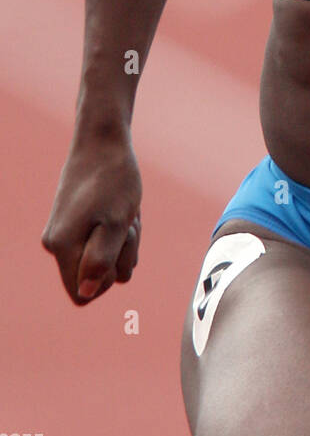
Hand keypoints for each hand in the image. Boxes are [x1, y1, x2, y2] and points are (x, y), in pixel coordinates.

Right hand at [42, 131, 141, 304]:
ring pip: (106, 260)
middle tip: (125, 222)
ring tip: (125, 212)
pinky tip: (123, 207)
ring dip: (124, 240)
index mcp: (62, 247)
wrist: (103, 141)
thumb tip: (86, 292)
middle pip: (98, 278)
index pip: (82, 294)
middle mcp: (57, 244)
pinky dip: (119, 229)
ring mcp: (66, 233)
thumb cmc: (113, 180)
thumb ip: (101, 260)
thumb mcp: (116, 223)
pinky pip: (104, 242)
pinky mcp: (76, 223)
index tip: (117, 247)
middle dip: (120, 255)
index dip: (107, 280)